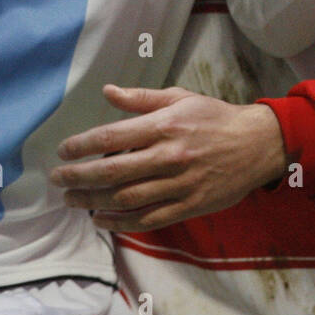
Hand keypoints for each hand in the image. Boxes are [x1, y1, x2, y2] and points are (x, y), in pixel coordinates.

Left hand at [50, 85, 286, 230]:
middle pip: (113, 171)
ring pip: (127, 198)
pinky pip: (148, 219)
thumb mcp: (180, 97)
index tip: (63, 151)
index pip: (112, 136)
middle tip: (57, 179)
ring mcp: (179, 184)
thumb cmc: (214, 118)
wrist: (257, 144)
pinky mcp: (189, 206)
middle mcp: (169, 156)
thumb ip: (141, 98)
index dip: (82, 145)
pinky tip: (101, 220)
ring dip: (94, 201)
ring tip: (73, 200)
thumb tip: (107, 91)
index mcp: (164, 126)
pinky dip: (121, 223)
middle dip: (79, 176)